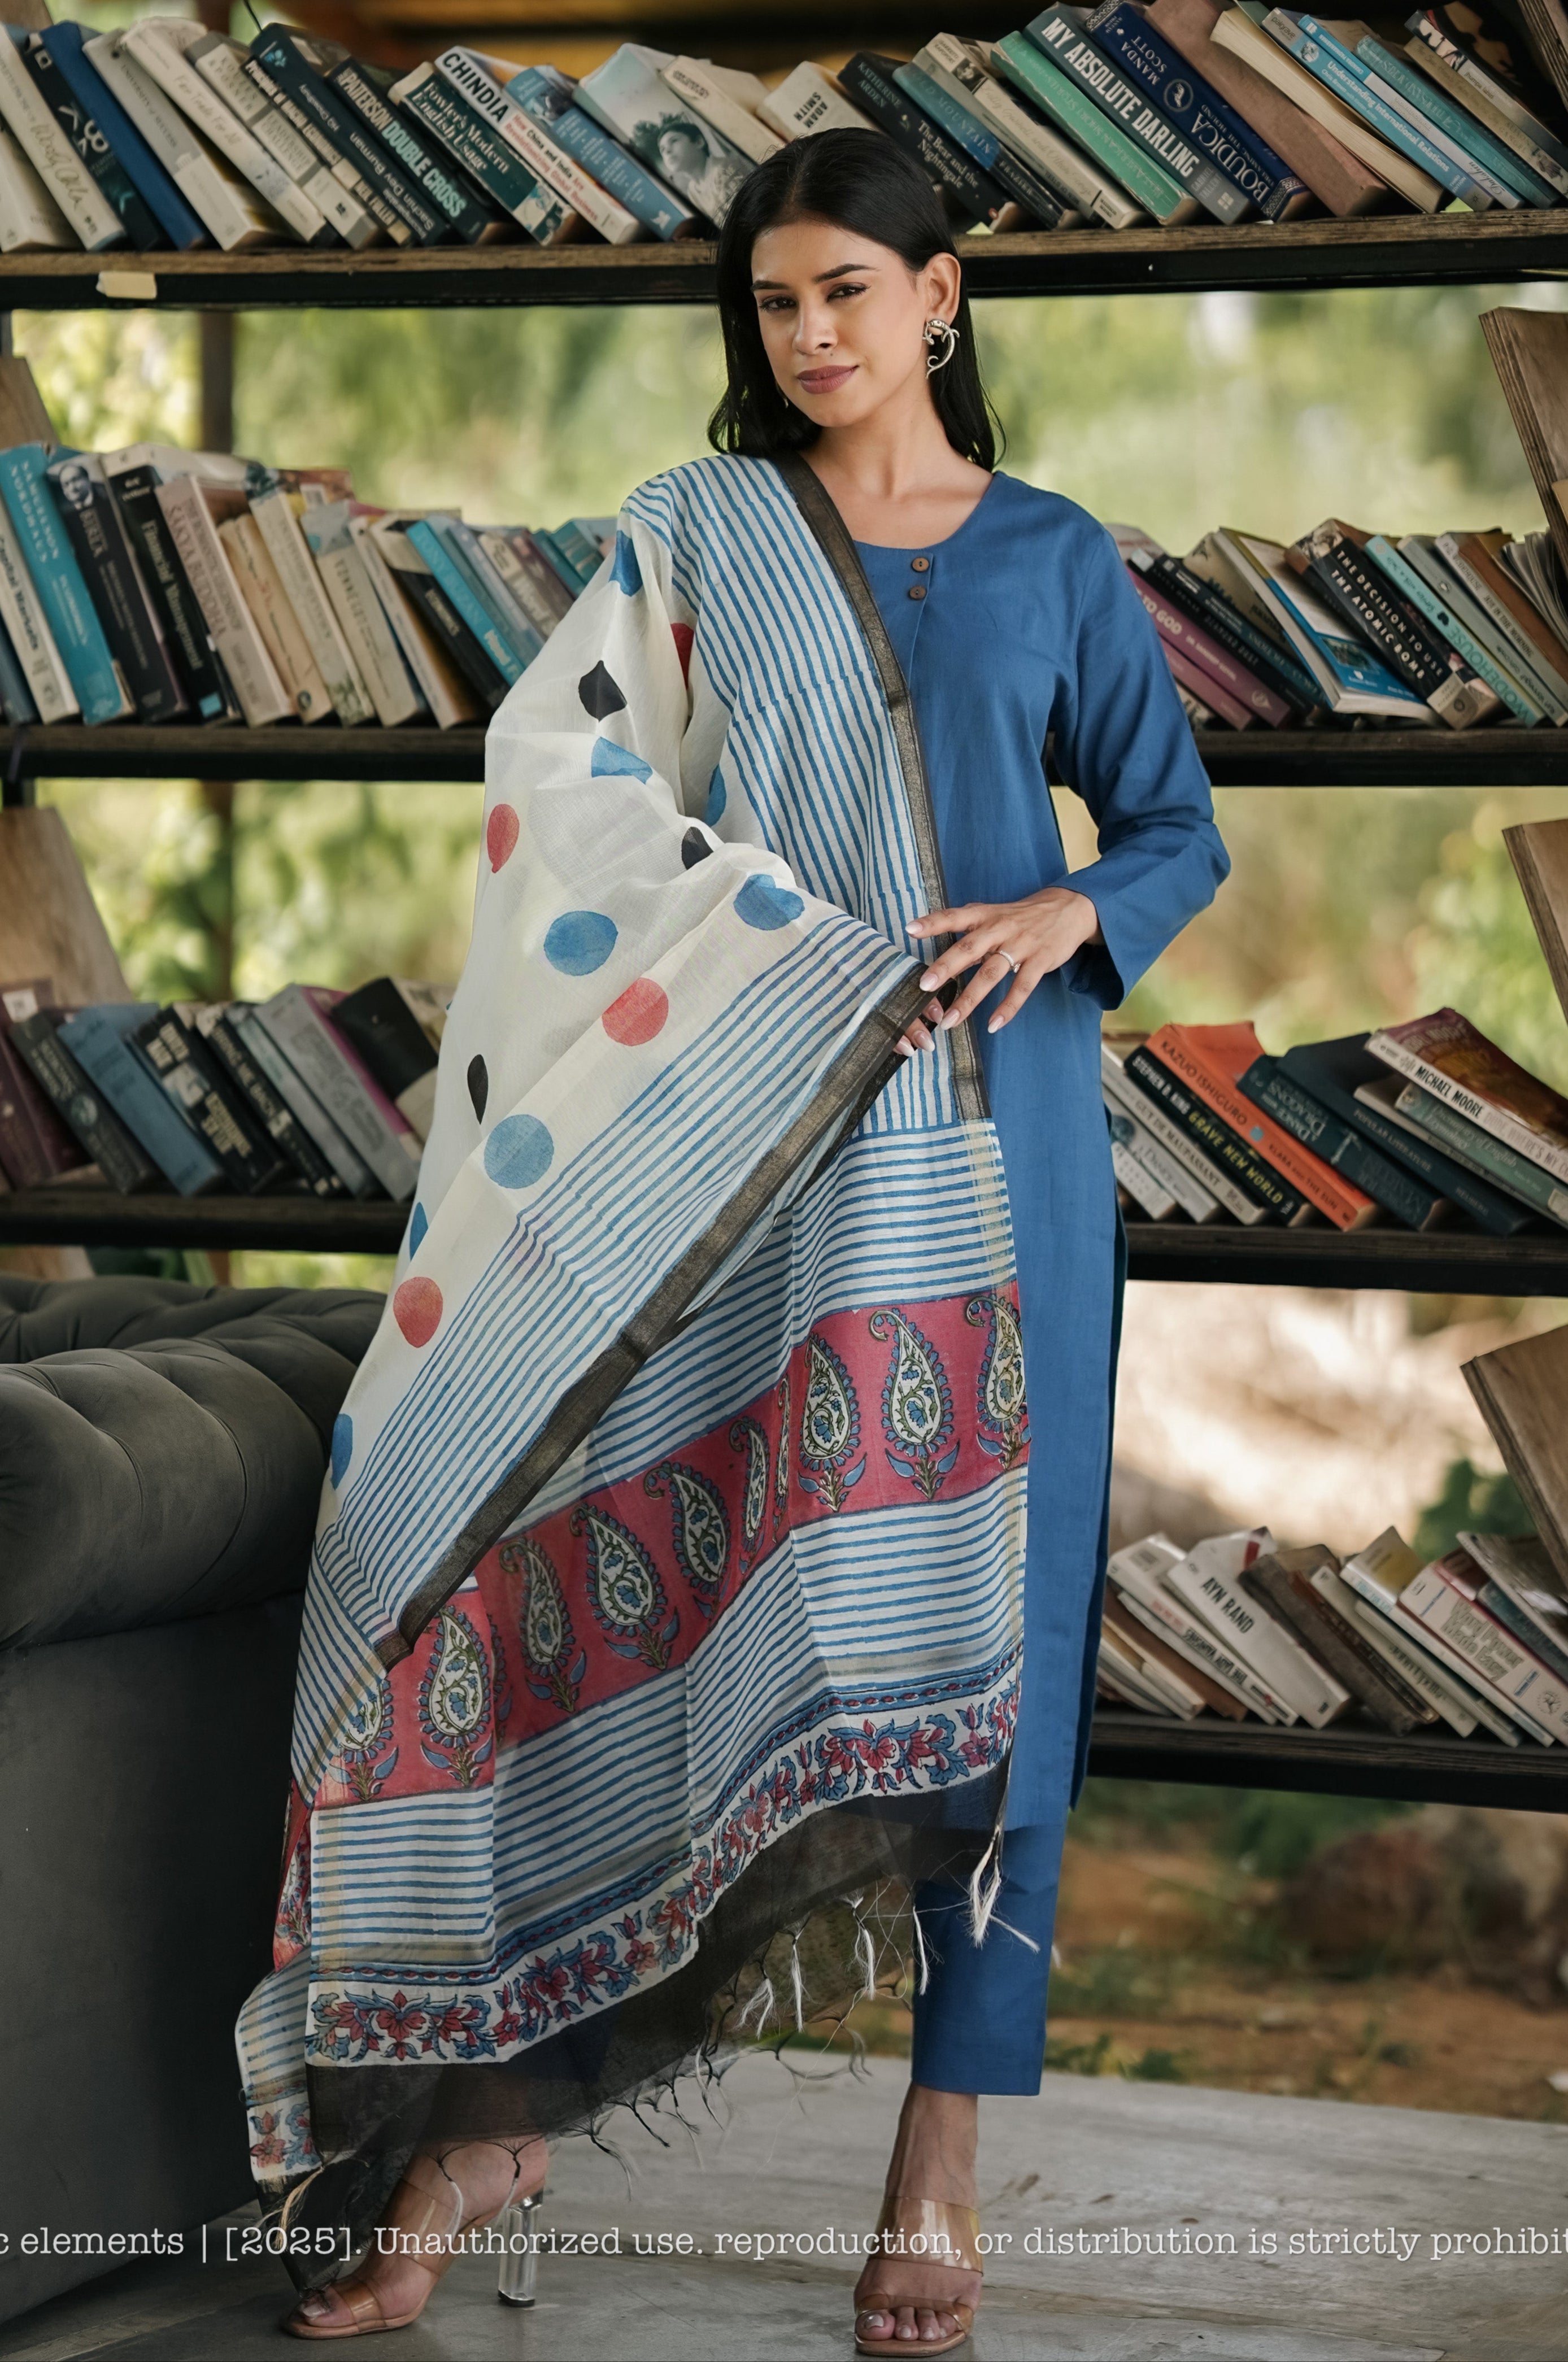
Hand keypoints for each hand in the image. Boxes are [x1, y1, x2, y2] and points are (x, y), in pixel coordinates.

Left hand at [897, 886, 1103, 1050]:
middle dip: (946, 967)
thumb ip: (969, 926)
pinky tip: (993, 1025)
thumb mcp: (995, 913)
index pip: (955, 916)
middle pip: (969, 948)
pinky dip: (1007, 1008)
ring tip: (949, 1021)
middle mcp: (1000, 929)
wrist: (1068, 909)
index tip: (910, 929)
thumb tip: (936, 933)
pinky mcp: (1040, 961)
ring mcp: (1020, 946)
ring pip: (991, 973)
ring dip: (969, 999)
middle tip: (924, 986)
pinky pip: (1022, 988)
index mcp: (985, 915)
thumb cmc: (1022, 916)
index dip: (933, 922)